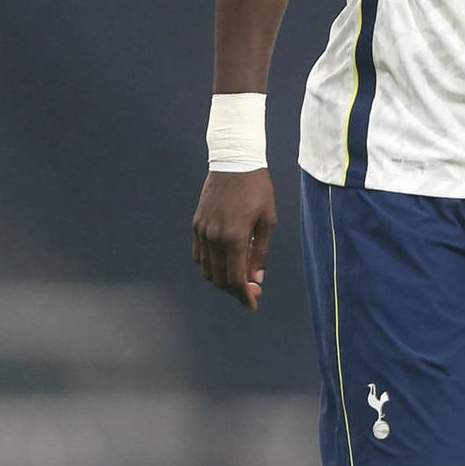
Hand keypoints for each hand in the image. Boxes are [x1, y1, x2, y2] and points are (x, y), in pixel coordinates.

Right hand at [191, 170, 276, 311]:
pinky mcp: (196, 224)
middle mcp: (214, 237)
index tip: (253, 304)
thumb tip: (257, 278)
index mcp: (234, 237)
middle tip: (251, 291)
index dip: (245, 296)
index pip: (235, 279)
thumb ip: (261, 252)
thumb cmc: (257, 189)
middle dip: (235, 291)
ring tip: (239, 277)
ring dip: (222, 279)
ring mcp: (202, 231)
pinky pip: (199, 255)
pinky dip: (210, 265)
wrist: (234, 161)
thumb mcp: (268, 220)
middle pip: (219, 279)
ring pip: (207, 270)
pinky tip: (225, 262)